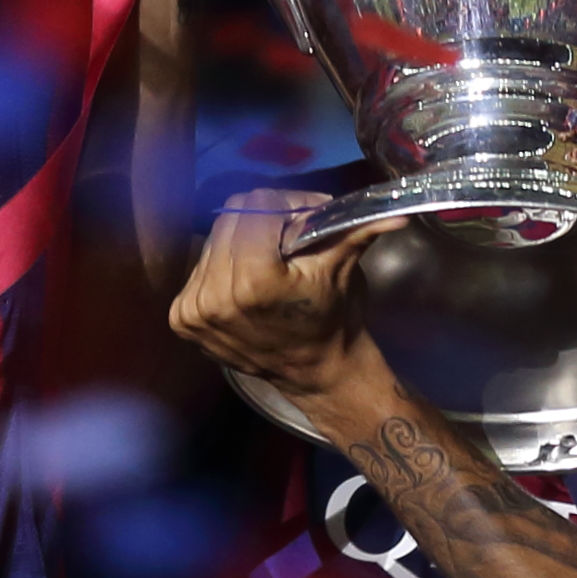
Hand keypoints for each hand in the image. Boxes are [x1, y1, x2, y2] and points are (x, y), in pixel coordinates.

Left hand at [165, 188, 379, 406]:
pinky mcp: (182, 319)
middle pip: (231, 217)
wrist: (316, 373)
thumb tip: (394, 211)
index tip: (306, 218)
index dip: (287, 204)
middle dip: (263, 218)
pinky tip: (247, 281)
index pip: (256, 204)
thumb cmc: (333, 316)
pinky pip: (201, 267)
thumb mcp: (342, 268)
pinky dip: (224, 265)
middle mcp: (215, 295)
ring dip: (242, 240)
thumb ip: (354, 229)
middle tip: (291, 234)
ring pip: (214, 239)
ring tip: (270, 258)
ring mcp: (194, 310)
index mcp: (255, 280)